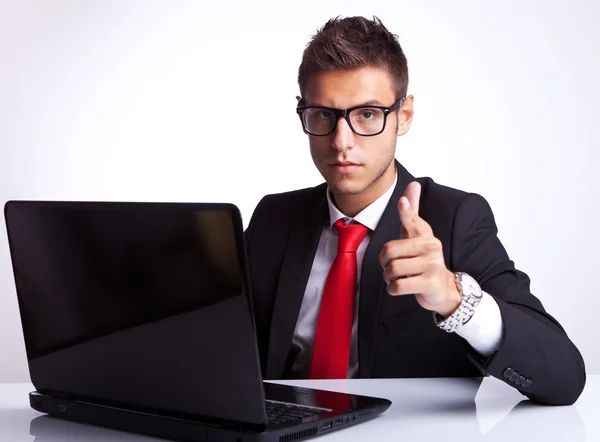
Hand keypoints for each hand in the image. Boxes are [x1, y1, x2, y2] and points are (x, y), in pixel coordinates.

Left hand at [378, 181, 460, 317]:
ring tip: (396, 277)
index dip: (406, 212)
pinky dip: (393, 288)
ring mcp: (432, 265)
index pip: (412, 220)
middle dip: (384, 263)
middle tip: (392, 267)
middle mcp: (431, 247)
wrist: (443, 288)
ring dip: (388, 277)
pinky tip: (399, 286)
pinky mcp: (429, 283)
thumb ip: (412, 213)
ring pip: (392, 270)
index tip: (402, 202)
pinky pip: (398, 286)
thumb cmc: (423, 259)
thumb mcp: (417, 235)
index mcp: (425, 234)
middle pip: (389, 252)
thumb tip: (413, 184)